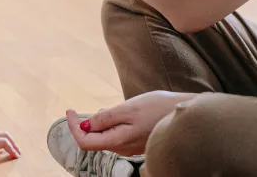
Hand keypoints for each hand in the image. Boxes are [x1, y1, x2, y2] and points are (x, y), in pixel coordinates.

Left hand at [0, 131, 21, 161]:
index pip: (4, 143)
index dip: (12, 149)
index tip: (17, 156)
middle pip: (5, 135)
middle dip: (13, 143)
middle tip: (18, 151)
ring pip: (0, 133)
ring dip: (9, 139)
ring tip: (13, 146)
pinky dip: (2, 137)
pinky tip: (0, 141)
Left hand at [66, 91, 194, 156]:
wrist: (187, 114)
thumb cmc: (158, 108)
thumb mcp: (128, 108)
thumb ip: (105, 118)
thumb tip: (86, 125)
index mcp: (118, 141)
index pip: (85, 142)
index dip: (73, 127)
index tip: (69, 110)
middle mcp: (123, 148)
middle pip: (94, 140)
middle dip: (85, 124)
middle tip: (77, 109)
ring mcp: (131, 146)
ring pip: (106, 136)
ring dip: (98, 123)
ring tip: (101, 109)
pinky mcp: (138, 140)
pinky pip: (117, 134)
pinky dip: (110, 124)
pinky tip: (117, 113)